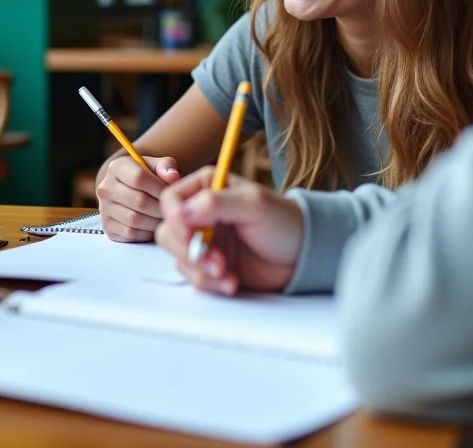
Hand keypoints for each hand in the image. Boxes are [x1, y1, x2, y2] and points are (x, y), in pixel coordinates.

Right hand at [96, 155, 182, 241]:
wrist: (127, 190)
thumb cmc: (147, 176)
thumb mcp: (156, 165)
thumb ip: (166, 166)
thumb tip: (173, 177)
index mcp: (117, 167)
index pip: (139, 177)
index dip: (159, 187)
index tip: (170, 193)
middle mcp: (106, 188)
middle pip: (138, 201)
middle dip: (160, 207)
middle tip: (171, 210)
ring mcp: (104, 209)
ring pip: (134, 219)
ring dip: (154, 221)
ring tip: (164, 217)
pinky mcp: (107, 227)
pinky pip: (131, 233)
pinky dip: (146, 232)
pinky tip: (153, 225)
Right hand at [155, 167, 303, 294]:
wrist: (303, 255)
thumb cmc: (284, 221)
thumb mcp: (254, 205)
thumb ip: (215, 203)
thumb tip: (178, 212)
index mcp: (207, 188)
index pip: (171, 200)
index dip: (176, 220)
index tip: (192, 235)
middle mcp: (201, 213)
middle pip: (169, 232)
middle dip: (190, 251)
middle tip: (215, 261)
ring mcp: (205, 241)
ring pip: (179, 258)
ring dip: (202, 271)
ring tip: (227, 273)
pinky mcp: (210, 265)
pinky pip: (195, 277)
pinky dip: (211, 284)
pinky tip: (232, 282)